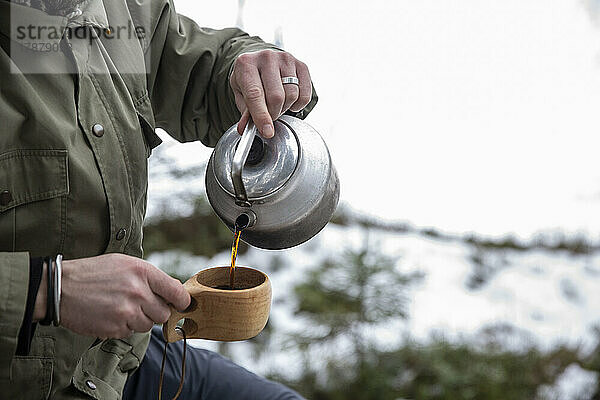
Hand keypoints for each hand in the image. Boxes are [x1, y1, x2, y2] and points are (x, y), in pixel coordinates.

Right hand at [34, 254, 189, 338]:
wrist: (61, 288)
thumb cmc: (94, 273)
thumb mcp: (124, 263)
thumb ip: (150, 277)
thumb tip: (174, 292)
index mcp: (143, 272)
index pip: (177, 292)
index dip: (182, 301)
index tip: (181, 304)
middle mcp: (138, 292)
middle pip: (164, 313)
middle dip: (155, 311)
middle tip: (139, 305)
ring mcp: (127, 312)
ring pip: (148, 325)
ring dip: (138, 320)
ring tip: (120, 307)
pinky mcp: (116, 328)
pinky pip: (130, 333)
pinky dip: (123, 327)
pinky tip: (109, 315)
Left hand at [230, 49, 312, 137]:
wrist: (261, 62)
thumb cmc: (250, 80)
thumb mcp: (240, 94)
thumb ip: (245, 112)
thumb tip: (245, 128)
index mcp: (246, 64)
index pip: (255, 94)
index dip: (262, 116)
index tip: (267, 131)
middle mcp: (266, 57)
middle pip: (276, 97)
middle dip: (274, 114)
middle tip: (269, 115)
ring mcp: (285, 59)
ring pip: (292, 96)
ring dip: (285, 108)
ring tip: (278, 105)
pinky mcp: (301, 65)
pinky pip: (305, 94)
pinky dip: (298, 104)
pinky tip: (289, 101)